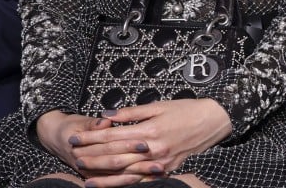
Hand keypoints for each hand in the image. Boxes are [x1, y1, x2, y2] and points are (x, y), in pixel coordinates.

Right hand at [35, 111, 152, 182]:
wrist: (54, 139)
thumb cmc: (70, 129)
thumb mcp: (79, 122)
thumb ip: (94, 123)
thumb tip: (106, 120)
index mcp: (84, 147)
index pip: (111, 146)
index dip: (128, 144)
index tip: (146, 142)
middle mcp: (87, 164)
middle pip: (117, 164)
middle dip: (138, 164)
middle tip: (158, 162)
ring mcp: (91, 174)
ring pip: (118, 177)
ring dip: (139, 174)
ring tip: (159, 171)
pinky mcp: (95, 177)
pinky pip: (115, 183)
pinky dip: (131, 182)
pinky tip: (147, 179)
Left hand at [66, 98, 231, 186]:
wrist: (212, 122)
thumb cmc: (186, 110)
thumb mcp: (159, 105)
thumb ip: (132, 113)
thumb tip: (108, 116)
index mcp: (149, 131)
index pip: (112, 136)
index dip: (92, 138)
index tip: (76, 137)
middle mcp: (151, 151)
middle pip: (114, 156)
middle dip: (92, 156)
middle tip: (74, 154)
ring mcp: (158, 164)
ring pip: (124, 173)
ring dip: (102, 175)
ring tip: (84, 174)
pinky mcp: (164, 172)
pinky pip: (140, 181)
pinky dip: (123, 184)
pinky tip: (111, 185)